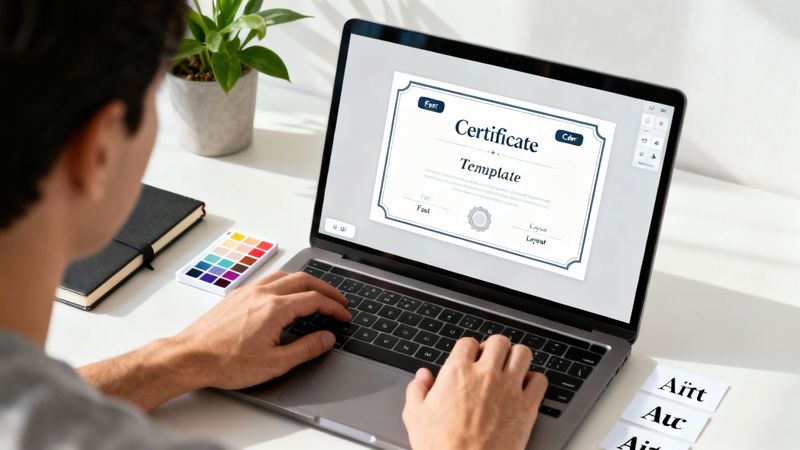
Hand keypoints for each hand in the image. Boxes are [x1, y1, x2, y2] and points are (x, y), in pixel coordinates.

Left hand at [171, 270, 350, 389]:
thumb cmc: (226, 362)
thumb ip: (306, 349)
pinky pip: (268, 279)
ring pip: (285, 275)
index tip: (344, 315)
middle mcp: (262, 294)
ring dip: (306, 281)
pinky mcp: (237, 296)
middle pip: (304, 280)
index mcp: (275, 309)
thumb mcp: (275, 363)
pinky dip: (286, 282)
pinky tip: (285, 293)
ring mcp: (248, 292)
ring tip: (316, 293)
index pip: (315, 300)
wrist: (190, 357)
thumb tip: (327, 338)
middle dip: (326, 289)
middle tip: (338, 300)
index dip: (334, 307)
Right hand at [403, 335, 547, 449]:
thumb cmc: (442, 447)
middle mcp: (485, 374)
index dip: (468, 350)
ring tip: (510, 368)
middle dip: (494, 348)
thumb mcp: (415, 416)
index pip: (468, 342)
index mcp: (457, 372)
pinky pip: (540, 380)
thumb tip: (422, 376)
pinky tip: (525, 388)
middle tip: (491, 360)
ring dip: (516, 358)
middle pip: (498, 341)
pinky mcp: (527, 406)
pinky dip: (534, 380)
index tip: (470, 359)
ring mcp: (509, 388)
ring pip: (522, 353)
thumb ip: (417, 390)